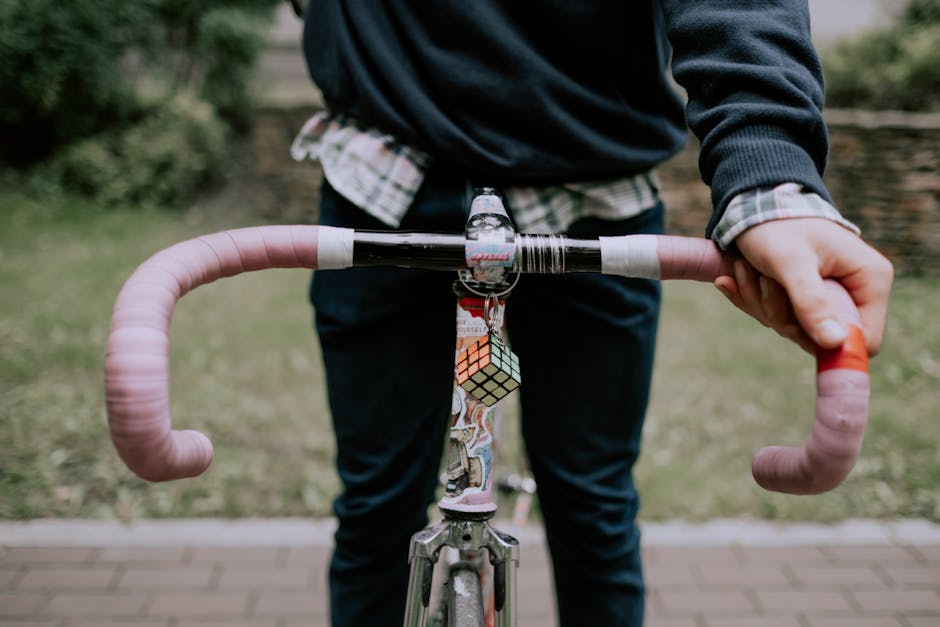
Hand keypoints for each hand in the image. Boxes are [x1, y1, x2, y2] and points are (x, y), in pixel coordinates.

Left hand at [714, 218, 892, 355]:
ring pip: (793, 328)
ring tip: (747, 268)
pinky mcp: (803, 297)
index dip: (829, 345)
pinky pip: (776, 316)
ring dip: (761, 303)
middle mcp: (856, 291)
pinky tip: (733, 277)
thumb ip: (811, 302)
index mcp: (870, 280)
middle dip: (781, 315)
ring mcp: (828, 295)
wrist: (751, 204)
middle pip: (821, 338)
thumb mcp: (791, 263)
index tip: (793, 327)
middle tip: (763, 281)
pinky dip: (752, 299)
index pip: (866, 340)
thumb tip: (834, 343)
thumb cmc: (775, 226)